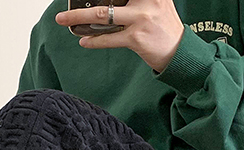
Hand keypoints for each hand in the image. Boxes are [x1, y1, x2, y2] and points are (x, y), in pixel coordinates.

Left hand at [55, 0, 184, 72]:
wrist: (179, 51)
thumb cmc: (163, 26)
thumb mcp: (155, 3)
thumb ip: (135, 0)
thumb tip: (105, 3)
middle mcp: (147, 0)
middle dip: (82, 5)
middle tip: (65, 6)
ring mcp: (141, 19)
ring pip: (102, 16)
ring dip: (78, 18)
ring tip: (64, 20)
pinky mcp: (136, 38)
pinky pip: (109, 39)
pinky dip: (94, 41)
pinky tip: (84, 41)